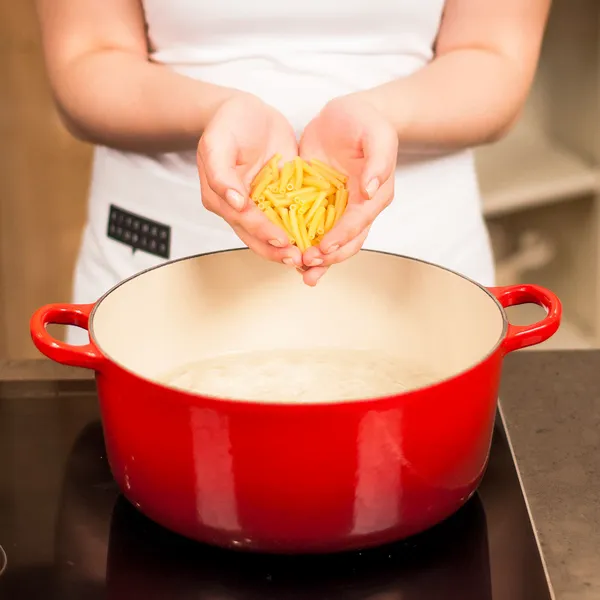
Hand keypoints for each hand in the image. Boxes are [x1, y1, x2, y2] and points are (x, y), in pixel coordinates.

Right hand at [197, 93, 302, 266]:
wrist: (249, 111)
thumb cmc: (228, 122)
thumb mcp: (217, 142)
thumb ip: (220, 173)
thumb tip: (233, 202)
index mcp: (222, 198)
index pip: (243, 221)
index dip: (262, 232)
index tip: (281, 240)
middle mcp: (241, 208)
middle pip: (258, 237)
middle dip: (278, 251)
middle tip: (298, 259)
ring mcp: (262, 205)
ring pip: (276, 233)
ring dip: (292, 248)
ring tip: (310, 258)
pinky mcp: (282, 198)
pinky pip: (292, 217)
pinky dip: (305, 230)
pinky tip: (320, 240)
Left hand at [298, 94, 397, 284]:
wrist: (345, 114)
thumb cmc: (365, 121)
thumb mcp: (377, 133)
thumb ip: (378, 160)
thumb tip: (370, 188)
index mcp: (374, 195)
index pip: (359, 222)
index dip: (342, 237)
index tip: (325, 248)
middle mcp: (357, 208)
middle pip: (346, 241)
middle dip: (328, 257)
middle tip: (308, 266)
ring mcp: (337, 208)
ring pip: (329, 241)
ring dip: (316, 259)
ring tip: (301, 272)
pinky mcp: (317, 203)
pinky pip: (309, 227)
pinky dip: (301, 241)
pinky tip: (288, 252)